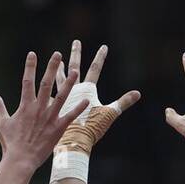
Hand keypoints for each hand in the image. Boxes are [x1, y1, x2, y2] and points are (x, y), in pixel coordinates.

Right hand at [0, 51, 88, 167]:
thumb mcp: (1, 122)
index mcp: (25, 106)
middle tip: (57, 54)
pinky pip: (71, 116)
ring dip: (68, 83)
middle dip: (51, 67)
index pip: (27, 81)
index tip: (32, 54)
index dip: (29, 66)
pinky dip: (79, 108)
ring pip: (61, 97)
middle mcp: (38, 109)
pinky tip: (87, 99)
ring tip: (75, 71)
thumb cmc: (10, 142)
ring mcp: (49, 118)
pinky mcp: (58, 128)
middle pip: (46, 84)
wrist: (21, 160)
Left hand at [52, 39, 139, 154]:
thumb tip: (138, 93)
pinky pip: (50, 95)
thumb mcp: (110, 114)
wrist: (74, 141)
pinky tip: (47, 85)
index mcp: (87, 90)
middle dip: (77, 54)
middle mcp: (73, 91)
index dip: (100, 58)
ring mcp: (63, 98)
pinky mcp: (55, 107)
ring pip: (60, 79)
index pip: (95, 70)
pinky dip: (50, 89)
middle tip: (76, 42)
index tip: (104, 47)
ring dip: (60, 68)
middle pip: (75, 68)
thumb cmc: (92, 128)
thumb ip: (123, 102)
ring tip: (59, 60)